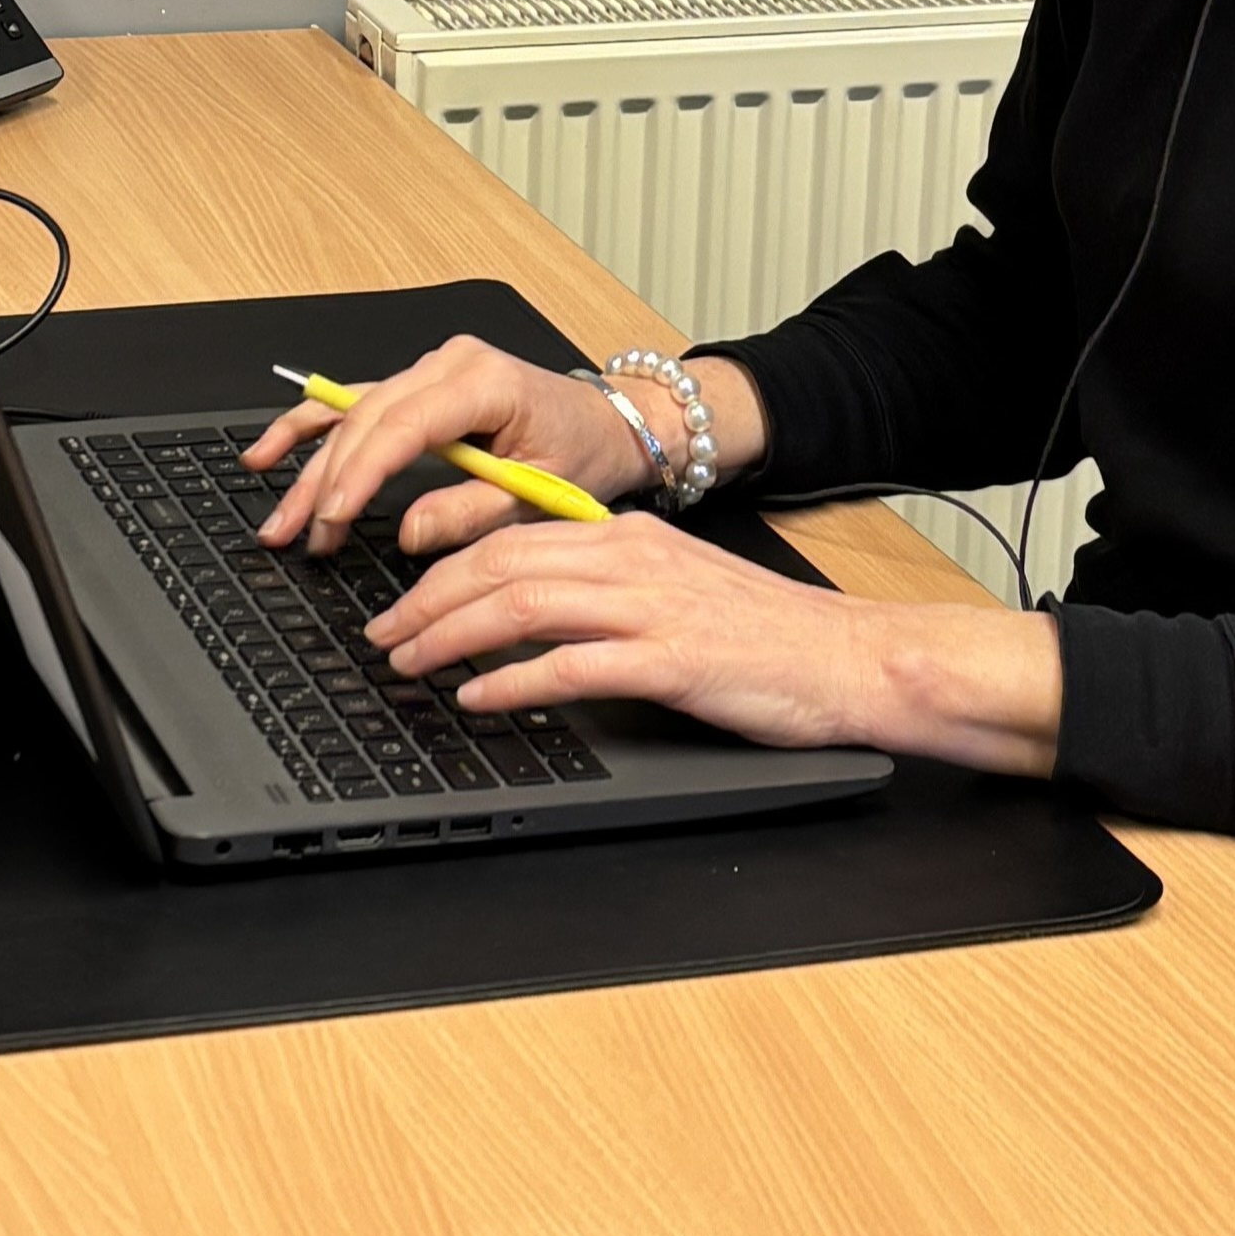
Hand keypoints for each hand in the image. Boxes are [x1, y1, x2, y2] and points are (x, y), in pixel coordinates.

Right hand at [244, 333, 656, 558]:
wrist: (607, 424)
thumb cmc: (582, 452)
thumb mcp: (540, 493)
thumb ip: (473, 510)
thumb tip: (410, 532)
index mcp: (485, 382)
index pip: (404, 425)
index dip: (361, 473)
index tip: (332, 515)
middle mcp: (450, 365)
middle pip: (368, 420)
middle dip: (325, 482)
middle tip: (298, 534)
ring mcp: (431, 370)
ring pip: (353, 414)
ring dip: (310, 465)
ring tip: (276, 513)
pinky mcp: (419, 386)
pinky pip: (356, 403)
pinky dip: (312, 426)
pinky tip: (270, 451)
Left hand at [361, 516, 1064, 774]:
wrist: (852, 659)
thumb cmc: (769, 637)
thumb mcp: (678, 590)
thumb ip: (609, 589)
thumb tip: (532, 610)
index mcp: (631, 538)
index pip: (512, 536)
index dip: (443, 569)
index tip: (402, 602)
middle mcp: (634, 559)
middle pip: (502, 563)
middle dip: (426, 601)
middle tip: (382, 638)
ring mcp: (653, 607)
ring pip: (523, 603)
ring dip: (451, 636)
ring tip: (409, 664)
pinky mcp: (673, 658)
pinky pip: (571, 664)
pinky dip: (514, 681)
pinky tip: (480, 699)